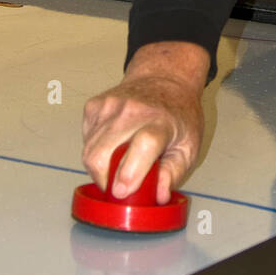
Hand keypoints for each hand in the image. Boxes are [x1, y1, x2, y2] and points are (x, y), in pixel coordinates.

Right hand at [81, 74, 203, 203]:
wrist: (164, 78)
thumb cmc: (178, 115)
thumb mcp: (189, 146)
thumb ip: (174, 173)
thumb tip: (157, 196)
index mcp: (161, 121)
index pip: (143, 144)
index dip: (129, 172)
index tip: (122, 192)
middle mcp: (132, 110)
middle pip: (101, 153)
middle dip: (105, 180)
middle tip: (120, 187)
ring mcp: (109, 106)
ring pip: (89, 151)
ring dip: (100, 167)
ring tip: (120, 162)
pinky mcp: (94, 106)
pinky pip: (86, 140)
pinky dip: (96, 150)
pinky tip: (114, 144)